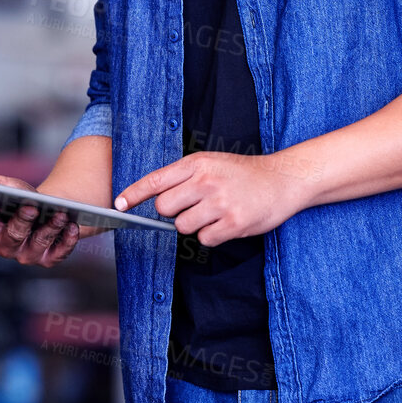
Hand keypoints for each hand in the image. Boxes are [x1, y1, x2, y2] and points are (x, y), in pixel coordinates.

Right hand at [0, 171, 103, 267]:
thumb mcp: (6, 186)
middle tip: (31, 206)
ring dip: (49, 228)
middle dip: (21, 221)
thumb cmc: (22, 198)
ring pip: (38, 243)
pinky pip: (59, 252)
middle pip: (12, 236)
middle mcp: (7, 247)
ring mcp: (29, 255)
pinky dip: (67, 240)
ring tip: (60, 213)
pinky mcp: (50, 259)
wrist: (50, 211)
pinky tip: (73, 226)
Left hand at [114, 152, 308, 246]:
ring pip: (183, 227)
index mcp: (197, 164)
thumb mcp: (212, 162)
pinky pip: (205, 240)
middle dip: (174, 212)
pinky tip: (227, 223)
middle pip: (165, 208)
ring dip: (195, 226)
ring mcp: (220, 203)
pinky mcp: (233, 224)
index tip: (119, 205)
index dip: (134, 194)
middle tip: (194, 207)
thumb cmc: (244, 173)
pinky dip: (213, 236)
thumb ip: (184, 176)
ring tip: (214, 213)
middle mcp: (206, 182)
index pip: (156, 180)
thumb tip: (155, 197)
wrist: (283, 180)